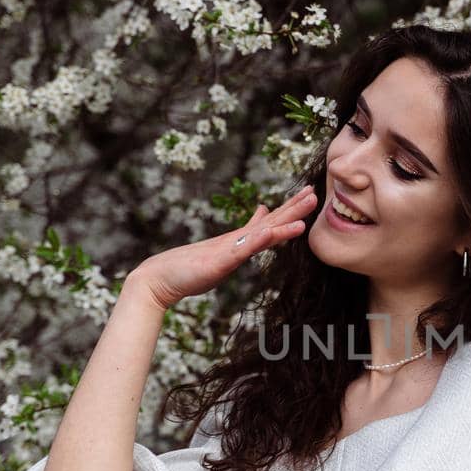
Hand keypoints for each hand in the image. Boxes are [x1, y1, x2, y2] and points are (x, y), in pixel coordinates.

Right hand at [128, 184, 318, 309]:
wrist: (157, 280)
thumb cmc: (184, 272)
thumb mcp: (216, 259)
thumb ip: (234, 247)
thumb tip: (248, 233)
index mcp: (237, 244)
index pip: (268, 225)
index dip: (288, 212)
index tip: (307, 196)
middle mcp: (236, 242)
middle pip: (270, 221)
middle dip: (294, 207)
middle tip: (314, 191)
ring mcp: (229, 250)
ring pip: (264, 230)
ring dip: (287, 216)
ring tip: (307, 201)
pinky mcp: (221, 260)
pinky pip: (245, 248)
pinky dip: (262, 238)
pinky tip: (278, 230)